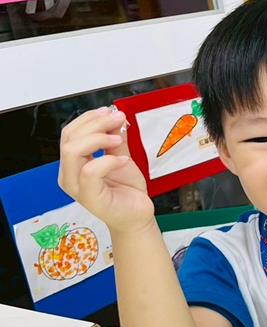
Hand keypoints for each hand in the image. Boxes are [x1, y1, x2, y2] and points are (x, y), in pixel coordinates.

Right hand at [57, 107, 153, 233]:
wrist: (137, 214)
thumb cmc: (126, 190)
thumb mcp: (122, 157)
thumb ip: (115, 139)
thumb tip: (114, 118)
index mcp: (73, 163)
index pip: (69, 133)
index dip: (89, 118)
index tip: (110, 111)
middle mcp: (69, 174)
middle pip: (69, 138)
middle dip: (95, 123)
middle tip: (118, 119)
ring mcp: (76, 187)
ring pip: (72, 151)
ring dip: (99, 138)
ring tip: (119, 139)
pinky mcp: (89, 198)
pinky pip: (90, 171)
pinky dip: (108, 160)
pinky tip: (123, 160)